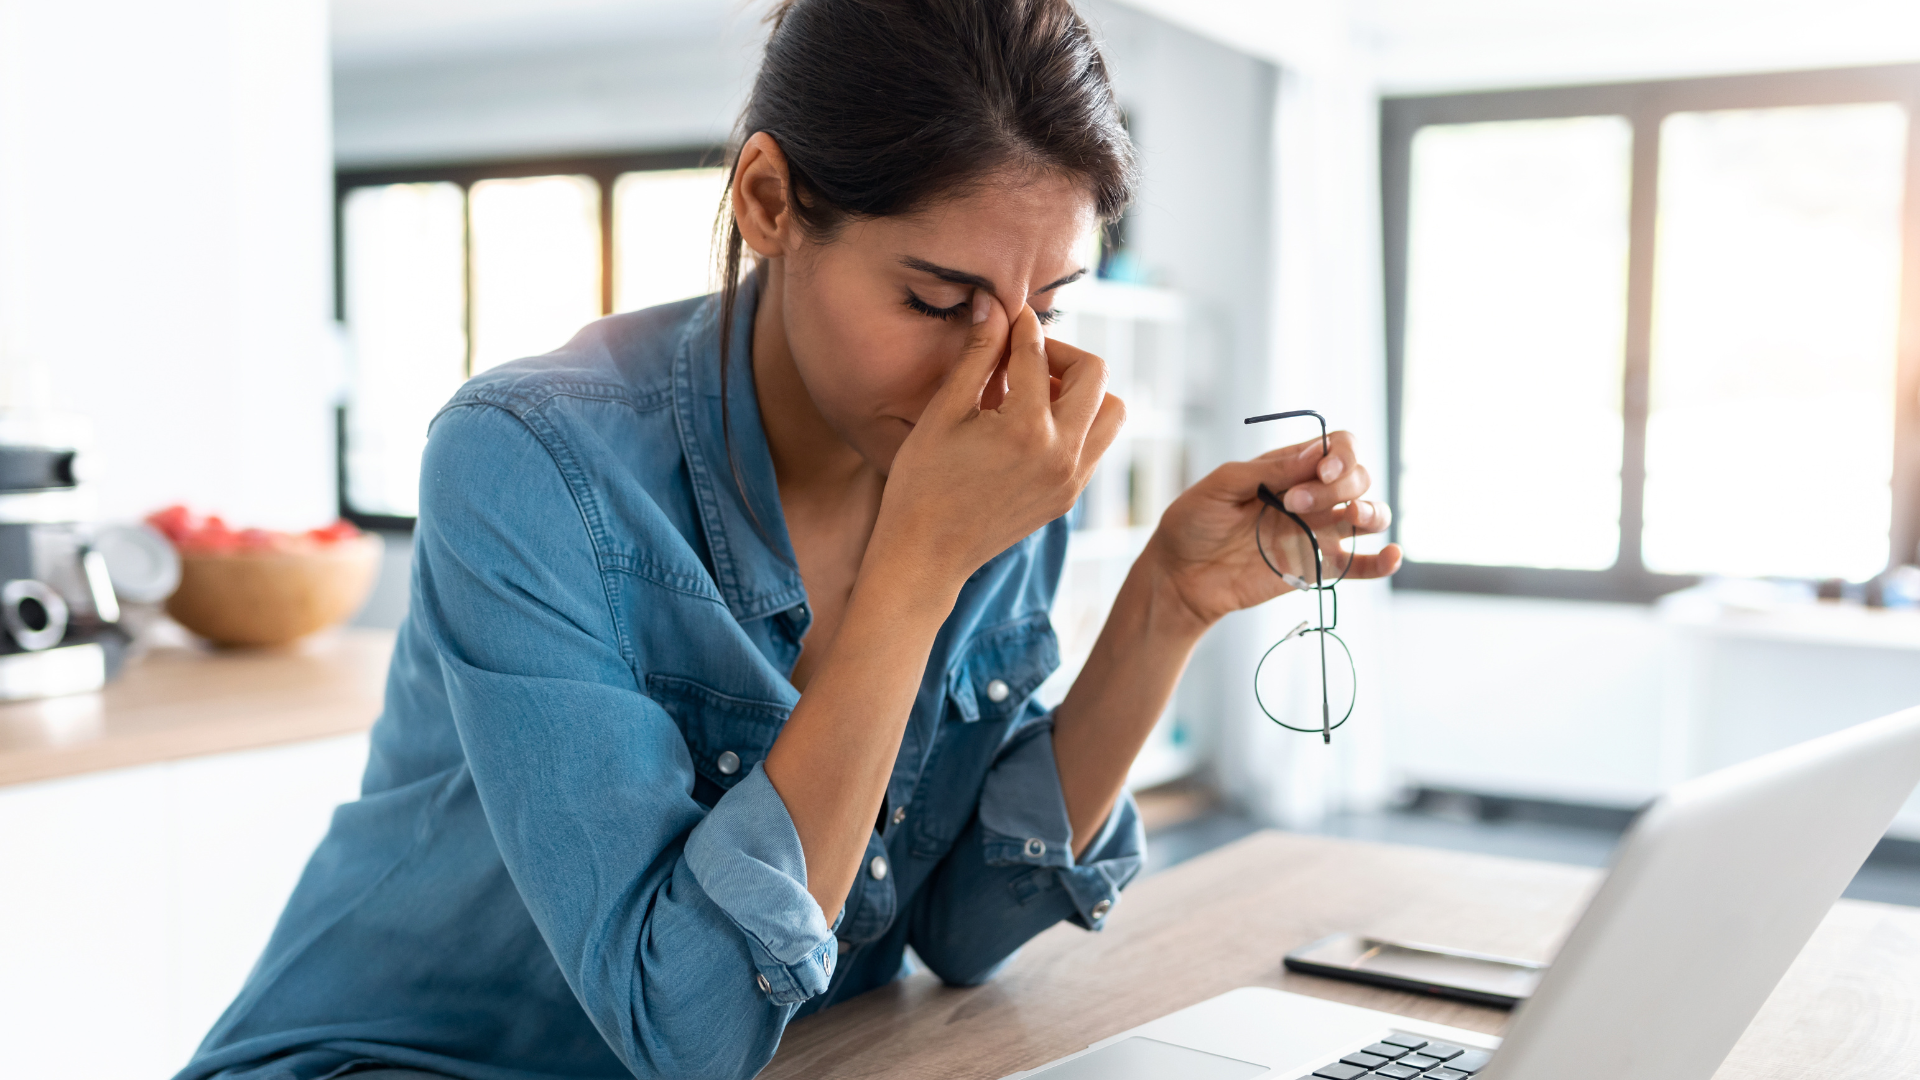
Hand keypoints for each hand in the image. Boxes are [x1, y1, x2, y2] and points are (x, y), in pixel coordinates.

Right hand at [873, 290, 1125, 591]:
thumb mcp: (943, 413)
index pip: (1038, 353)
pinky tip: (1034, 424)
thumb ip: (977, 356)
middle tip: (1024, 357)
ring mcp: (1072, 479)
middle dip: (1062, 353)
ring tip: (1036, 393)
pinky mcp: (1070, 496)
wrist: (926, 556)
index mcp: (1026, 428)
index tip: (1008, 314)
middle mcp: (1062, 454)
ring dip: (1082, 390)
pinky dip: (1078, 422)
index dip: (1020, 325)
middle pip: (1095, 374)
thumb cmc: (921, 484)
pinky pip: (1096, 444)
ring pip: (1111, 411)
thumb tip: (993, 304)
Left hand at [1145, 431, 1401, 629]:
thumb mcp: (1221, 486)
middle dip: (1338, 485)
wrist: (1179, 576)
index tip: (1320, 470)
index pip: (1338, 448)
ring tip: (1352, 516)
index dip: (1340, 455)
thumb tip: (1315, 455)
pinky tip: (1391, 556)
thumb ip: (1268, 470)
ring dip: (1371, 511)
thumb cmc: (1193, 524)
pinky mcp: (1317, 568)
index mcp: (1289, 467)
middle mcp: (1311, 496)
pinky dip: (1382, 561)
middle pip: (1357, 477)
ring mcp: (1317, 532)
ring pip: (1369, 515)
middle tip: (1294, 504)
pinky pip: (1360, 565)